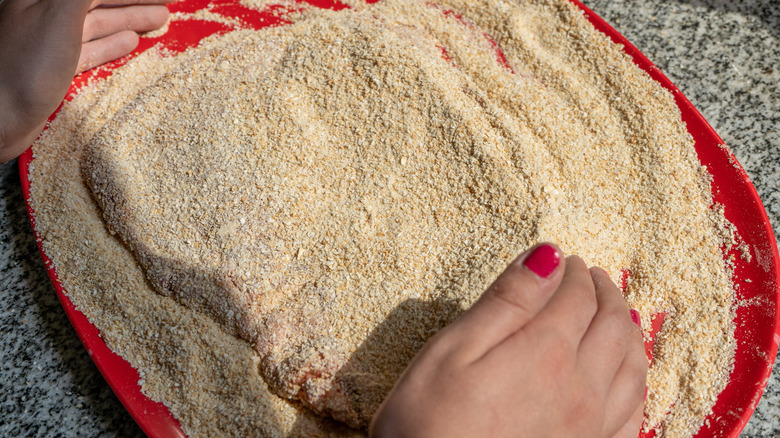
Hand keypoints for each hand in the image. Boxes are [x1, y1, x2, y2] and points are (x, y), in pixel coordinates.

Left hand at [0, 0, 170, 162]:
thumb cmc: (25, 66)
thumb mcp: (60, 15)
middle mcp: (44, 13)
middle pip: (98, 1)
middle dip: (133, 2)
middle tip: (168, 3)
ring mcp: (49, 41)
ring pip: (98, 23)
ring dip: (130, 20)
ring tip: (160, 20)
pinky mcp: (53, 67)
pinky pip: (90, 47)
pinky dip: (113, 43)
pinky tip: (130, 42)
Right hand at [370, 243, 647, 437]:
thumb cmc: (429, 420)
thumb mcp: (455, 348)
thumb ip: (507, 300)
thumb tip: (548, 256)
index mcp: (547, 353)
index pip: (577, 296)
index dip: (574, 272)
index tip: (567, 260)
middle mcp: (582, 388)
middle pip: (613, 326)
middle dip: (605, 293)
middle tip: (593, 276)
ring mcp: (591, 426)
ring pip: (632, 367)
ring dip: (626, 330)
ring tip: (614, 314)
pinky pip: (634, 412)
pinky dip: (637, 381)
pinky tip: (626, 374)